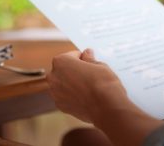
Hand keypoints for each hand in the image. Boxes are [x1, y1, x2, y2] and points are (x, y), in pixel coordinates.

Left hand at [47, 49, 163, 145]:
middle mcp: (54, 78)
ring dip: (76, 82)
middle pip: (65, 70)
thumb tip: (87, 54)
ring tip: (94, 85)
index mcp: (61, 63)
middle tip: (93, 71)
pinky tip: (91, 96)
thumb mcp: (100, 65)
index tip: (92, 60)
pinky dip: (77, 95)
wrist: (109, 109)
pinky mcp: (64, 107)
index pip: (70, 55)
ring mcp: (57, 94)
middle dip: (77, 69)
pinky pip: (69, 96)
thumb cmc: (105, 83)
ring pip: (66, 84)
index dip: (83, 57)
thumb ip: (90, 59)